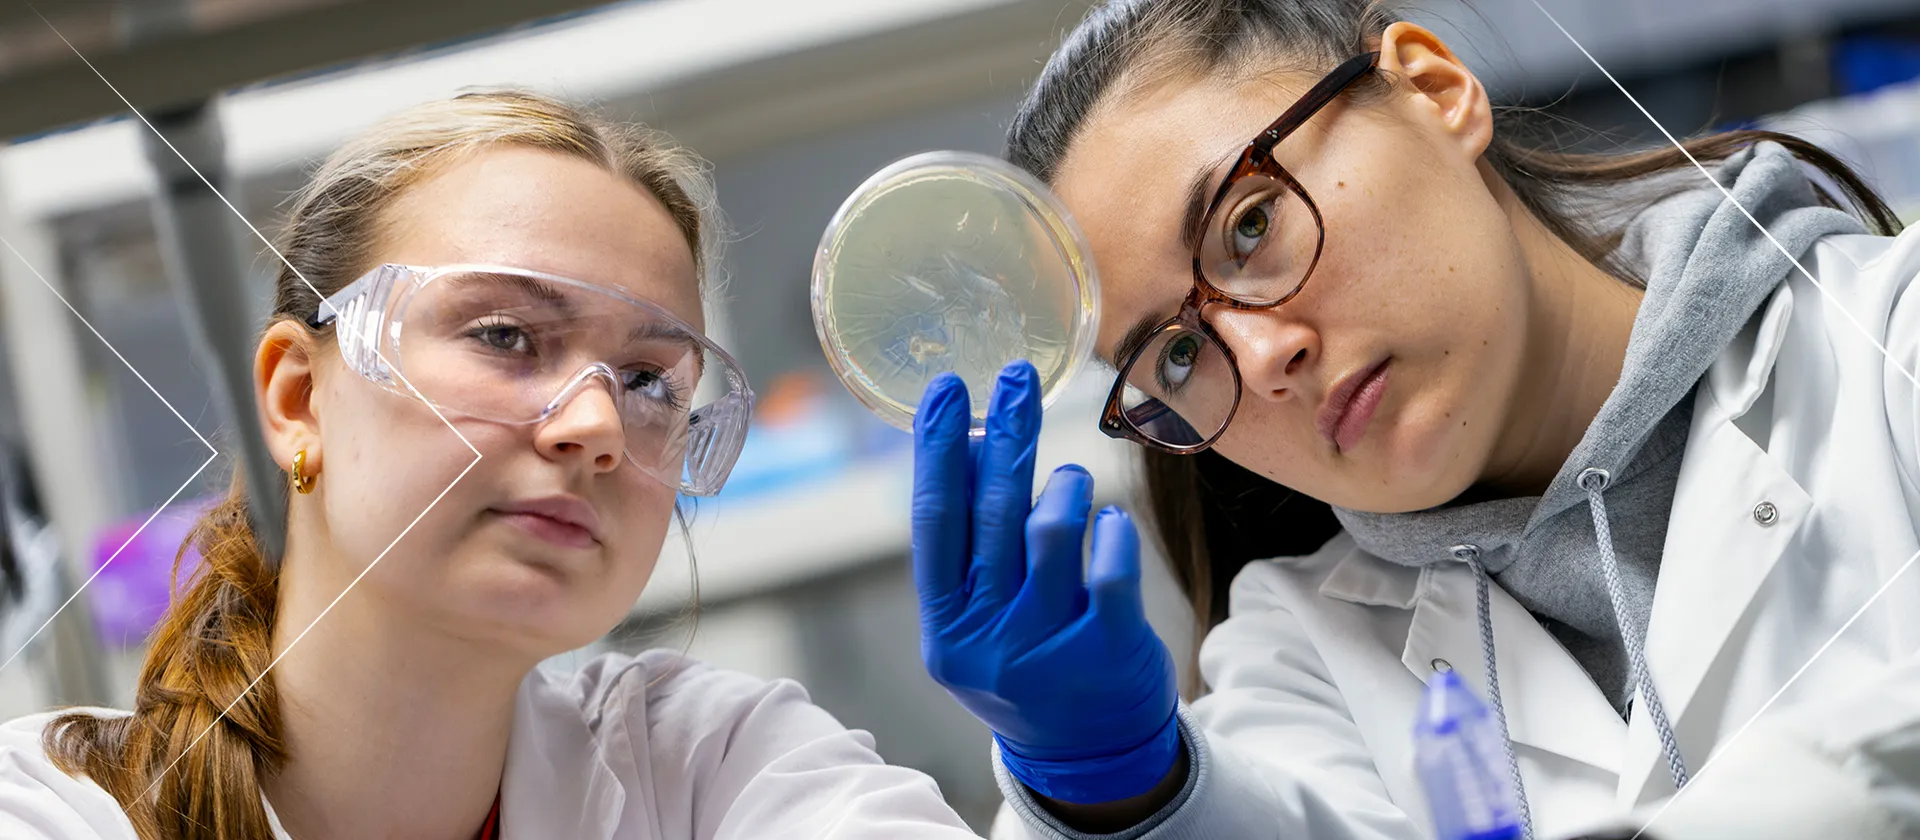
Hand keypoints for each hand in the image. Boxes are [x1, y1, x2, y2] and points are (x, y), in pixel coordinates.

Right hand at [911, 361, 1179, 804]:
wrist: (1089, 754)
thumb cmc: (1029, 662)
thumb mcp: (979, 619)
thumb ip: (970, 548)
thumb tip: (967, 444)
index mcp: (946, 626)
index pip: (933, 522)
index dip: (937, 452)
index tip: (946, 389)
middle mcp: (987, 639)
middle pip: (992, 515)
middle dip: (1005, 435)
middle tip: (1018, 378)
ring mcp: (1046, 648)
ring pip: (1050, 531)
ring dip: (1064, 487)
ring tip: (1070, 481)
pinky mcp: (1107, 650)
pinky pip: (1109, 566)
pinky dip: (1109, 530)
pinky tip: (1107, 522)